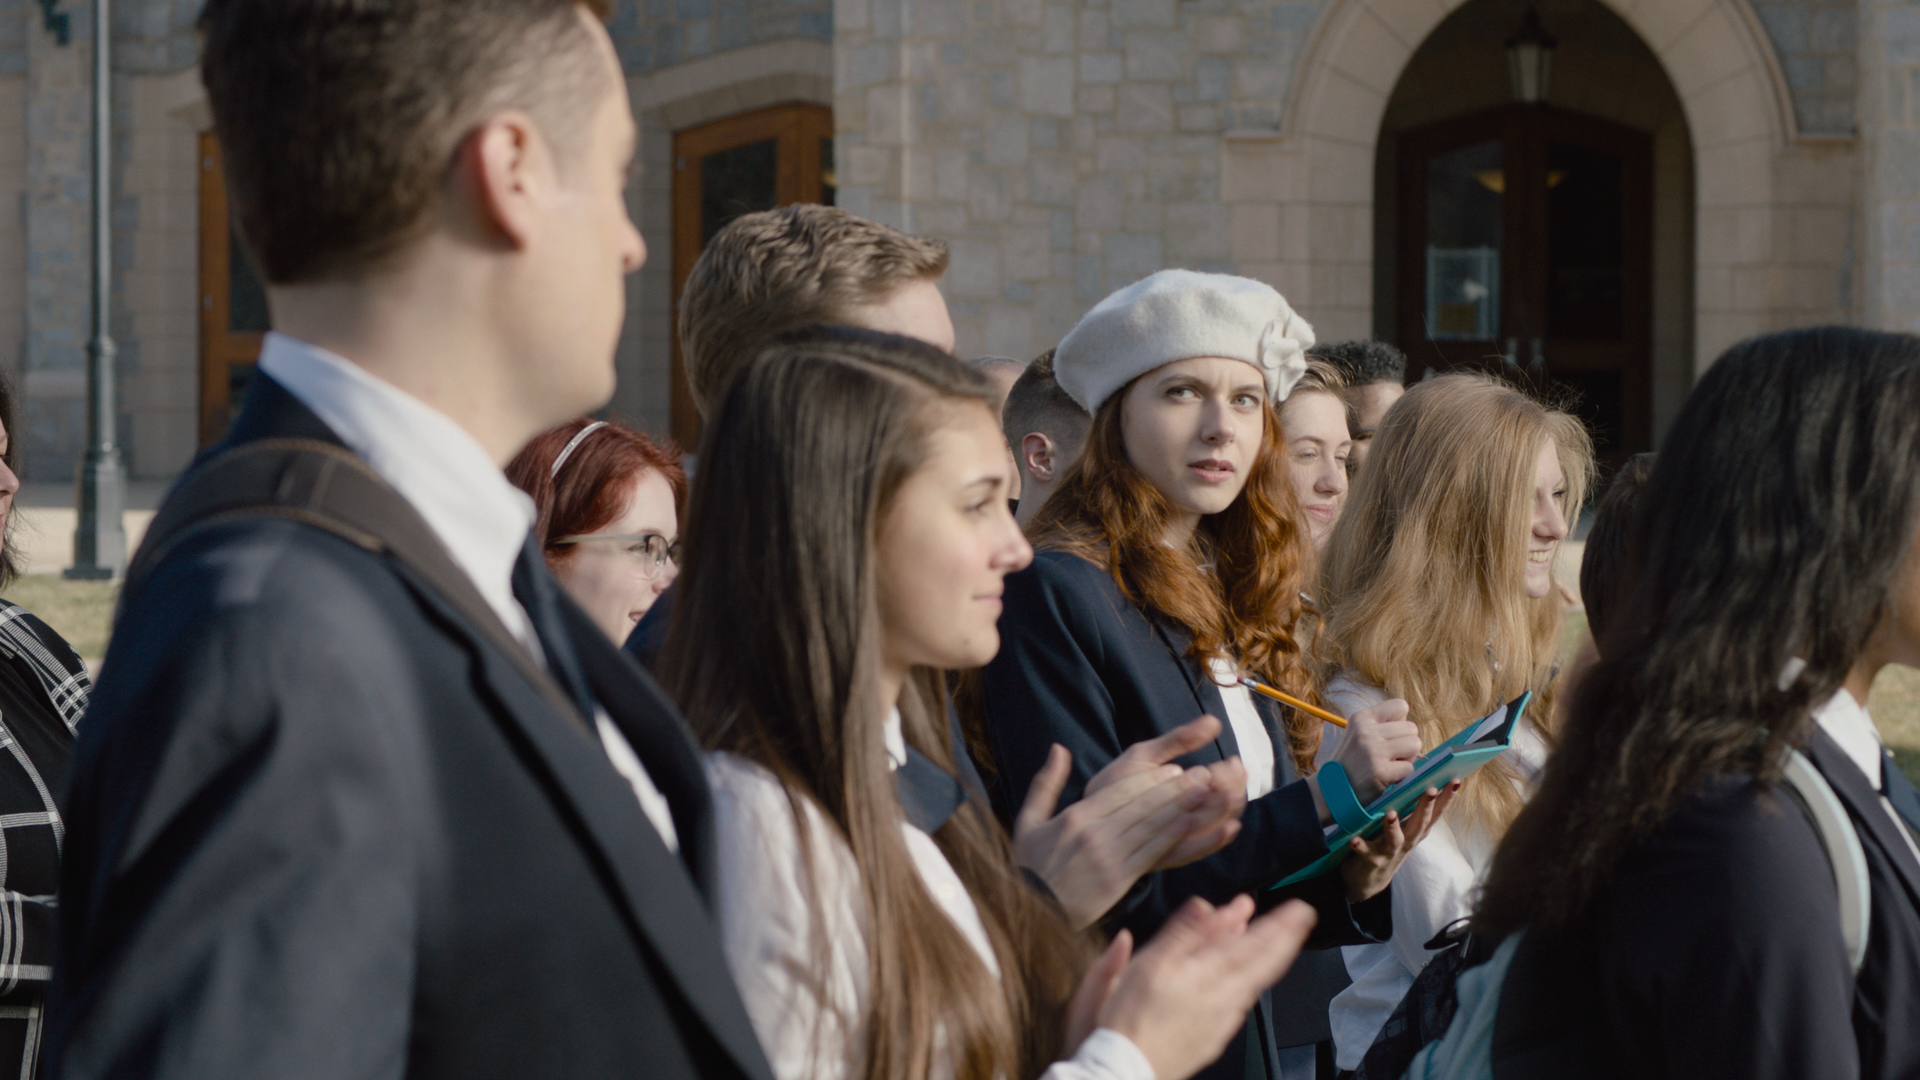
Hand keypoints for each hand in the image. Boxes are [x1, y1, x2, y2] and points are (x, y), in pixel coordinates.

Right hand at [1014, 718, 1247, 929]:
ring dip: (1180, 807)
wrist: (1031, 913)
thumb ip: (1046, 784)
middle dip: (1175, 788)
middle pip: (1142, 805)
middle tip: (1202, 775)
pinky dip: (1171, 836)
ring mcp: (1107, 857)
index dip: (1151, 779)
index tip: (1174, 769)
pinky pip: (1150, 852)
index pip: (1120, 790)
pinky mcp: (1117, 880)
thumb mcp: (1028, 822)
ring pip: (1150, 826)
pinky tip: (1189, 824)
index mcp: (1075, 817)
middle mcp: (1094, 834)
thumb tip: (1059, 748)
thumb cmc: (1029, 868)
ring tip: (1204, 793)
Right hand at [1087, 896, 1316, 1079]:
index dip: (1278, 924)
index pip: (1254, 943)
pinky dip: (1250, 982)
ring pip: (1255, 983)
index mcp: (1209, 975)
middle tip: (1303, 920)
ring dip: (1270, 958)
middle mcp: (1224, 999)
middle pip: (1264, 964)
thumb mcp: (1150, 964)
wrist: (1126, 1067)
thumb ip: (1182, 933)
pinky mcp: (1214, 1037)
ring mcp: (1222, 1020)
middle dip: (1286, 938)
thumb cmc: (1131, 1019)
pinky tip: (1248, 981)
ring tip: (1280, 941)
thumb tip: (1206, 906)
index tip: (1298, 909)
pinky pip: (1241, 1003)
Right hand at [1308, 698, 1420, 822]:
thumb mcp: (1357, 734)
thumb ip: (1381, 725)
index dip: (1401, 722)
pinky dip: (1402, 775)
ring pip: (1415, 745)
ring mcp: (1373, 750)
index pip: (1400, 705)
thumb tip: (1409, 726)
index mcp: (1361, 718)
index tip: (1390, 736)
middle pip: (1412, 728)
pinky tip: (1387, 778)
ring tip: (1390, 765)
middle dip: (1406, 743)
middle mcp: (1366, 731)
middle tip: (1390, 756)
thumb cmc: (1351, 762)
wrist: (1330, 791)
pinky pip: (1410, 768)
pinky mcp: (1380, 771)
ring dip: (1408, 758)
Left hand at [1337, 778, 1460, 901]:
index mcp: (1417, 830)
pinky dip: (1361, 846)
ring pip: (1395, 838)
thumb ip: (1410, 808)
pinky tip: (1354, 840)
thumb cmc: (1387, 843)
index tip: (1457, 780)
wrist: (1369, 879)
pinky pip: (1366, 853)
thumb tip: (1418, 776)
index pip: (1436, 812)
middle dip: (1426, 806)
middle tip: (1431, 790)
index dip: (1448, 798)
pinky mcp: (1373, 860)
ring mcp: (1391, 851)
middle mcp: (1408, 840)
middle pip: (1420, 823)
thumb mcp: (1404, 826)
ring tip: (1390, 814)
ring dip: (1393, 827)